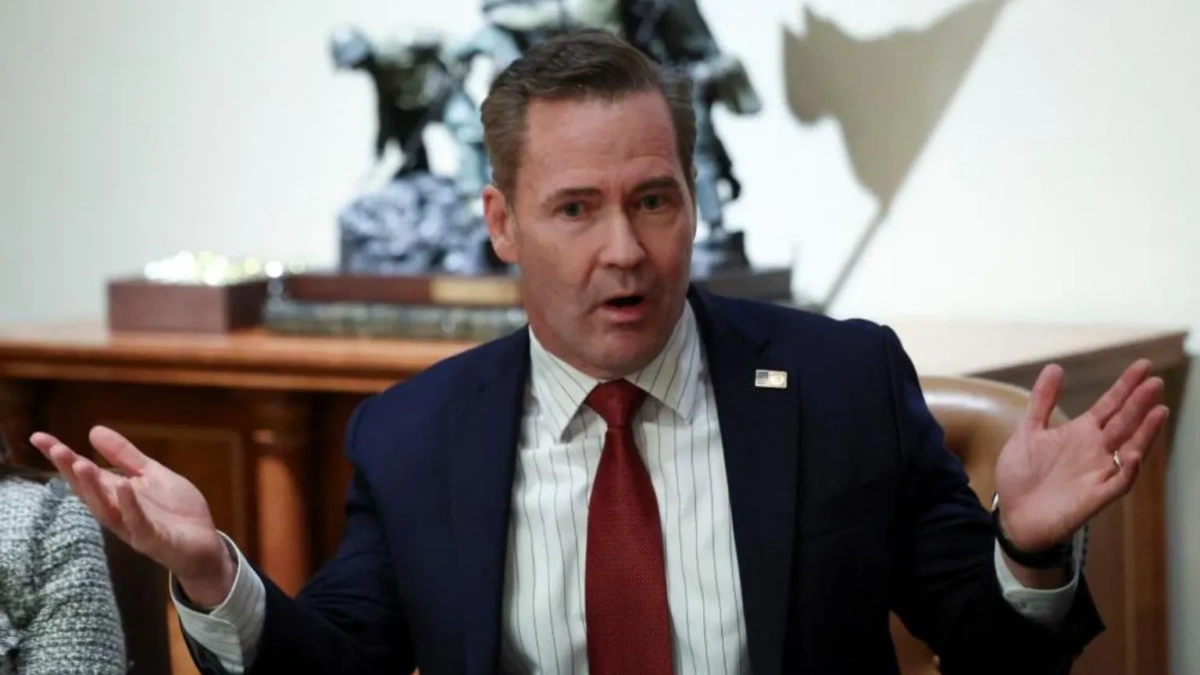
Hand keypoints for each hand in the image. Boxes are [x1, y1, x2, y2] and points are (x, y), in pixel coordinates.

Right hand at [29, 426, 235, 607]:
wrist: (206, 544)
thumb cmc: (175, 511)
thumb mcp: (152, 475)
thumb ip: (125, 456)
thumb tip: (93, 430)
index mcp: (116, 494)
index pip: (84, 474)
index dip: (62, 457)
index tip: (38, 437)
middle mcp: (118, 512)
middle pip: (88, 491)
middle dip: (71, 471)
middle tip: (54, 448)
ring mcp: (134, 528)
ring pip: (106, 509)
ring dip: (93, 488)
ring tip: (81, 464)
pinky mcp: (154, 540)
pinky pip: (139, 523)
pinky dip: (130, 506)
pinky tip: (124, 487)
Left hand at [994, 359, 1168, 552]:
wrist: (1012, 514)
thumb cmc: (1023, 474)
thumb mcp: (1028, 431)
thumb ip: (1042, 401)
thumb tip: (1055, 367)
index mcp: (1080, 432)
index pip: (1109, 404)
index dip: (1125, 386)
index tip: (1143, 365)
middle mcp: (1095, 449)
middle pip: (1123, 422)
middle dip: (1138, 402)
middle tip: (1155, 382)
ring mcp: (1098, 472)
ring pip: (1129, 449)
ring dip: (1144, 432)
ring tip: (1158, 411)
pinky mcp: (1095, 496)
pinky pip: (1118, 483)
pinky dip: (1127, 470)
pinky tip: (1132, 455)